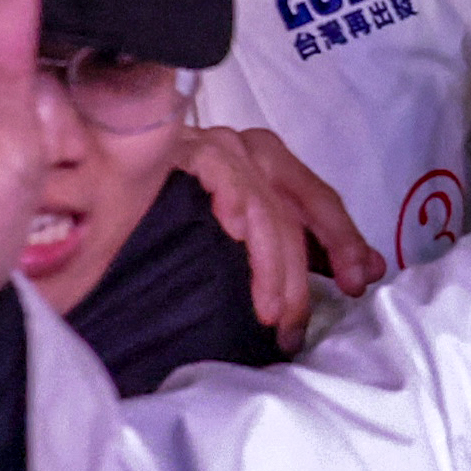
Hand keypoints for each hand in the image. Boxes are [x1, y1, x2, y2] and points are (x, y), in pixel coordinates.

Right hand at [178, 124, 384, 330]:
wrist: (101, 183)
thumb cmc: (177, 211)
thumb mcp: (248, 227)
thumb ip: (307, 245)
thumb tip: (369, 270)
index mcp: (269, 161)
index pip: (320, 200)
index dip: (344, 242)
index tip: (358, 284)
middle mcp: (247, 147)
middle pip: (294, 208)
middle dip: (306, 270)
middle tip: (297, 323)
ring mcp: (214, 147)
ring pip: (263, 208)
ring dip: (271, 267)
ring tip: (270, 312)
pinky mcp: (183, 151)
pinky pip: (223, 181)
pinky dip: (237, 211)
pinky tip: (235, 234)